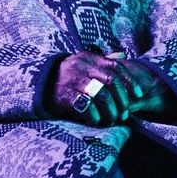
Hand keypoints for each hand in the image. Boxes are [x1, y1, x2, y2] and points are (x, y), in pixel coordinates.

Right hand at [45, 50, 176, 125]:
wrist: (38, 83)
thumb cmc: (66, 76)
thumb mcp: (82, 63)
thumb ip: (102, 61)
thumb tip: (123, 56)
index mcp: (89, 59)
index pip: (115, 67)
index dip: (130, 81)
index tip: (138, 94)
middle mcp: (83, 67)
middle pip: (111, 82)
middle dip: (122, 100)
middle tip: (125, 113)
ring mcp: (74, 81)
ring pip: (101, 95)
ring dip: (110, 110)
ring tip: (111, 119)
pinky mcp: (65, 96)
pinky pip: (86, 106)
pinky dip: (94, 116)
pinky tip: (95, 120)